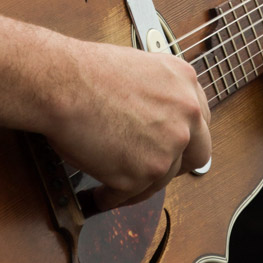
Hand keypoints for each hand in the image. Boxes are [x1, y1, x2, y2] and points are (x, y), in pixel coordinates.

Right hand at [45, 38, 211, 210]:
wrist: (62, 84)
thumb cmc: (86, 71)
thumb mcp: (139, 67)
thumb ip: (160, 92)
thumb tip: (157, 115)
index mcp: (184, 82)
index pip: (199, 120)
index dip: (184, 135)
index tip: (171, 142)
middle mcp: (185, 114)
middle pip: (197, 154)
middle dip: (176, 163)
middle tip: (152, 165)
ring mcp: (167, 147)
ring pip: (161, 178)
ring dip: (140, 180)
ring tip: (114, 178)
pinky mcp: (143, 174)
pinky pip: (130, 195)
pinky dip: (113, 195)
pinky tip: (100, 191)